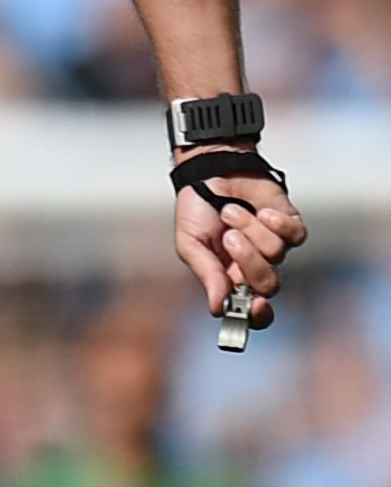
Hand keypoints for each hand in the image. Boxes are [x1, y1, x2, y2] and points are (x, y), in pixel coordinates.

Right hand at [178, 171, 308, 330]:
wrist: (211, 171)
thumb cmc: (197, 210)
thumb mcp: (191, 243)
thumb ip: (207, 274)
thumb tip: (217, 308)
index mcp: (230, 278)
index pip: (252, 311)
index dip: (257, 315)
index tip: (255, 307)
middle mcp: (256, 266)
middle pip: (269, 285)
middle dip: (250, 262)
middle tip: (229, 239)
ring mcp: (275, 245)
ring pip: (278, 254)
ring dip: (251, 230)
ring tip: (232, 212)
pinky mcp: (290, 224)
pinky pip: (295, 234)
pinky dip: (276, 222)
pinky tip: (261, 211)